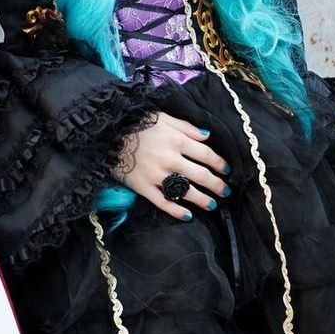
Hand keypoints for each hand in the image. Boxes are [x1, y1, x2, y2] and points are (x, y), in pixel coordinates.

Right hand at [114, 112, 229, 220]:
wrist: (107, 133)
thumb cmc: (137, 123)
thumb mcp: (163, 118)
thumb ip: (187, 127)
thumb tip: (207, 135)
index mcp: (176, 140)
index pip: (206, 154)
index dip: (220, 164)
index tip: (227, 170)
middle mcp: (170, 159)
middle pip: (201, 175)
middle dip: (217, 185)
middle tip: (225, 191)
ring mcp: (156, 175)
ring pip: (185, 192)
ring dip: (202, 200)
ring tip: (212, 205)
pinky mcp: (143, 187)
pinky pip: (163, 203)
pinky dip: (176, 211)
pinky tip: (188, 216)